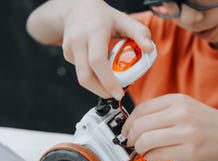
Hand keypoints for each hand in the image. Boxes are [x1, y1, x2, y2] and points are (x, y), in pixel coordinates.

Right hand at [27, 0, 153, 99]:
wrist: (76, 8)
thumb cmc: (103, 16)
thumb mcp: (124, 19)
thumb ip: (140, 33)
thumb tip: (150, 50)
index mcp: (94, 32)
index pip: (98, 61)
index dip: (108, 81)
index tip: (119, 93)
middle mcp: (79, 40)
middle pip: (86, 76)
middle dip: (102, 90)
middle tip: (116, 94)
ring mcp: (70, 48)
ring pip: (82, 78)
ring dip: (97, 87)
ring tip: (110, 85)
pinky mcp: (67, 54)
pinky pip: (80, 72)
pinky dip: (92, 76)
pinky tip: (99, 70)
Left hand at [122, 94, 217, 160]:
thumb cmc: (211, 124)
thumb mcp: (187, 108)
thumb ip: (163, 112)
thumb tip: (136, 124)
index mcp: (177, 101)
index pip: (141, 109)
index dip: (128, 123)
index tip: (126, 130)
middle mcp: (181, 114)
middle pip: (140, 125)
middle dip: (130, 137)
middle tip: (131, 143)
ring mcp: (186, 133)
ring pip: (146, 141)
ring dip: (139, 149)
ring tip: (142, 151)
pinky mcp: (190, 152)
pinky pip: (157, 155)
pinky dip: (150, 157)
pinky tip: (154, 156)